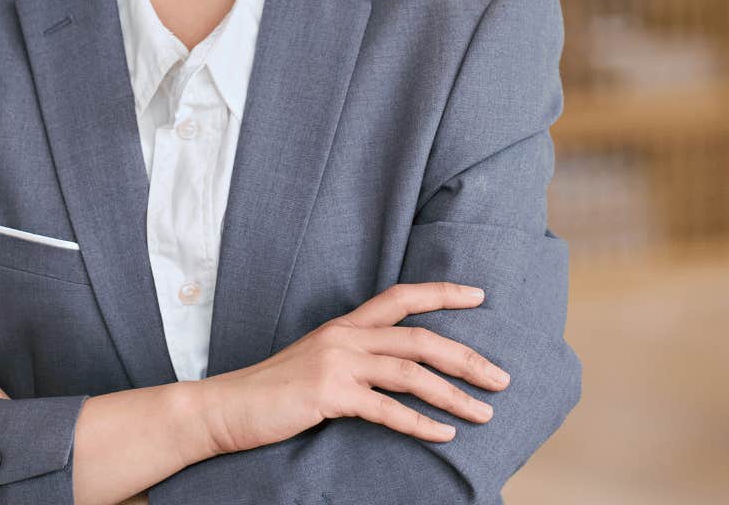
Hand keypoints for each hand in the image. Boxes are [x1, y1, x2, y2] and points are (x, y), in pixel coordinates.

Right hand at [195, 281, 509, 454]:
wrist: (225, 407)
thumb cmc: (273, 392)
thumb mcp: (317, 361)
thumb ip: (355, 358)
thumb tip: (397, 371)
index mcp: (345, 324)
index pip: (403, 297)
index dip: (443, 293)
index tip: (480, 296)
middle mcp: (346, 336)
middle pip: (422, 338)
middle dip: (468, 357)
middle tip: (503, 378)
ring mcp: (337, 363)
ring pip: (412, 373)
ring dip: (454, 394)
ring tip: (485, 413)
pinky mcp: (329, 394)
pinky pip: (387, 410)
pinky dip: (421, 424)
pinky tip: (444, 435)